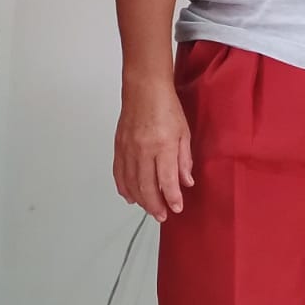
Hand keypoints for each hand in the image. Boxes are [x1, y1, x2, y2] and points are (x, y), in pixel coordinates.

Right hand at [114, 80, 193, 221]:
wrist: (144, 89)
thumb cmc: (166, 106)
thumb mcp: (184, 133)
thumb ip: (184, 159)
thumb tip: (186, 182)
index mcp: (163, 145)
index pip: (167, 179)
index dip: (172, 198)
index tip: (176, 208)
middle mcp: (143, 149)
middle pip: (146, 186)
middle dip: (155, 205)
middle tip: (162, 216)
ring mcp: (128, 149)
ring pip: (131, 183)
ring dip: (140, 200)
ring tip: (150, 209)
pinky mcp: (118, 147)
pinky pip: (119, 173)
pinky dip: (124, 187)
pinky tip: (130, 197)